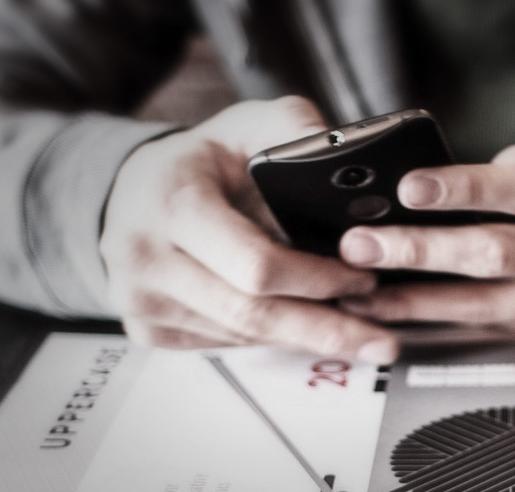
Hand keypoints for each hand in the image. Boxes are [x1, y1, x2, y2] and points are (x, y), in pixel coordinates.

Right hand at [101, 98, 398, 361]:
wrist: (132, 190)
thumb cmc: (202, 159)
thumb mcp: (246, 124)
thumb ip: (295, 128)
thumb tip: (347, 155)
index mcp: (171, 203)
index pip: (256, 264)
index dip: (317, 279)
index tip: (365, 280)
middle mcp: (144, 258)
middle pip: (252, 314)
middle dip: (325, 329)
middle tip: (382, 342)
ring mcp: (140, 301)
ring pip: (242, 335)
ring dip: (303, 337)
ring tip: (358, 335)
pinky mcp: (146, 329)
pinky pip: (224, 344)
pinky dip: (271, 338)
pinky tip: (305, 331)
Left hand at [337, 121, 514, 335]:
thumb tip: (453, 185)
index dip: (467, 189)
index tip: (410, 188)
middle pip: (500, 257)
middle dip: (422, 252)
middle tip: (363, 246)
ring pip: (489, 308)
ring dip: (418, 302)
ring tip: (362, 292)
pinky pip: (498, 329)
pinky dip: (446, 323)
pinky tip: (402, 316)